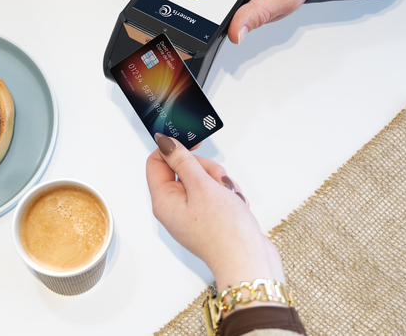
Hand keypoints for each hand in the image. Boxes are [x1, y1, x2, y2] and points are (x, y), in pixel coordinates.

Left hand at [146, 133, 284, 290]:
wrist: (248, 262)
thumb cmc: (224, 232)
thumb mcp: (202, 186)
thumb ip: (183, 160)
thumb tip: (164, 142)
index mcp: (164, 200)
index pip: (157, 162)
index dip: (174, 149)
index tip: (194, 145)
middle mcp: (175, 208)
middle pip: (183, 169)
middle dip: (206, 169)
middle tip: (216, 180)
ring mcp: (193, 214)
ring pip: (203, 180)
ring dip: (220, 182)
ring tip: (230, 197)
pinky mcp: (210, 218)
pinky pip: (216, 194)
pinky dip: (228, 195)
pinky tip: (236, 205)